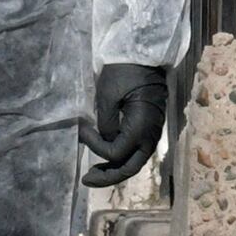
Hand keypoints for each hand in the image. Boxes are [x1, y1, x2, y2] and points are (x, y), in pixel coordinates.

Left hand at [78, 62, 171, 188]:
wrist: (143, 55)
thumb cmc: (124, 72)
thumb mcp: (108, 97)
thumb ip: (106, 125)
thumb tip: (107, 140)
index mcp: (142, 126)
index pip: (116, 153)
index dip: (96, 148)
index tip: (82, 132)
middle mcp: (151, 134)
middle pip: (130, 167)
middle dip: (108, 177)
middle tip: (86, 180)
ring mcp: (152, 133)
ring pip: (134, 161)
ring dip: (115, 169)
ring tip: (94, 172)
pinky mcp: (149, 128)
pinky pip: (137, 151)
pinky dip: (122, 158)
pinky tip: (107, 157)